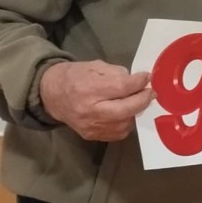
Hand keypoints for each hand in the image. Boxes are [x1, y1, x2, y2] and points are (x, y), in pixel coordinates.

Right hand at [38, 60, 152, 141]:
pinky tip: (125, 113)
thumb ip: (117, 73)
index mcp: (88, 88)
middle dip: (142, 100)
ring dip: (135, 111)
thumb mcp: (94, 66)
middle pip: (126, 109)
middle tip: (150, 93)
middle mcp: (89, 110)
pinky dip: (126, 122)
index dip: (139, 82)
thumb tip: (137, 80)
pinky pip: (118, 133)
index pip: (121, 87)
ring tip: (136, 101)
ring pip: (125, 123)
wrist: (51, 95)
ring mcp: (90, 126)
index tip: (147, 77)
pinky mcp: (91, 136)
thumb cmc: (74, 76)